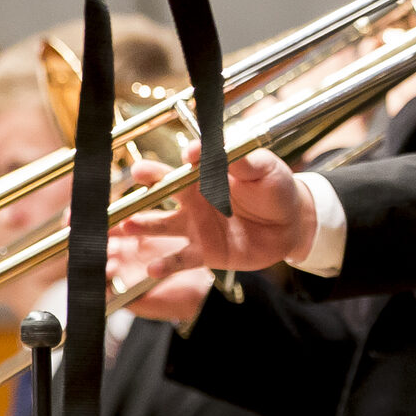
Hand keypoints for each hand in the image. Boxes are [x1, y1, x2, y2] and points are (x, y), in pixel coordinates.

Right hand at [113, 140, 315, 271]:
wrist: (291, 224)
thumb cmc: (275, 189)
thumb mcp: (261, 168)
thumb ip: (236, 159)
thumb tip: (202, 147)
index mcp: (205, 175)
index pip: (182, 166)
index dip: (172, 164)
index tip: (171, 162)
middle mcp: (194, 199)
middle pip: (161, 193)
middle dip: (142, 190)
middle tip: (128, 183)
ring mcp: (196, 226)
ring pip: (162, 225)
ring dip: (142, 225)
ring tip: (124, 226)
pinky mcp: (204, 252)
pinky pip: (181, 259)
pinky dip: (166, 264)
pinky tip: (153, 268)